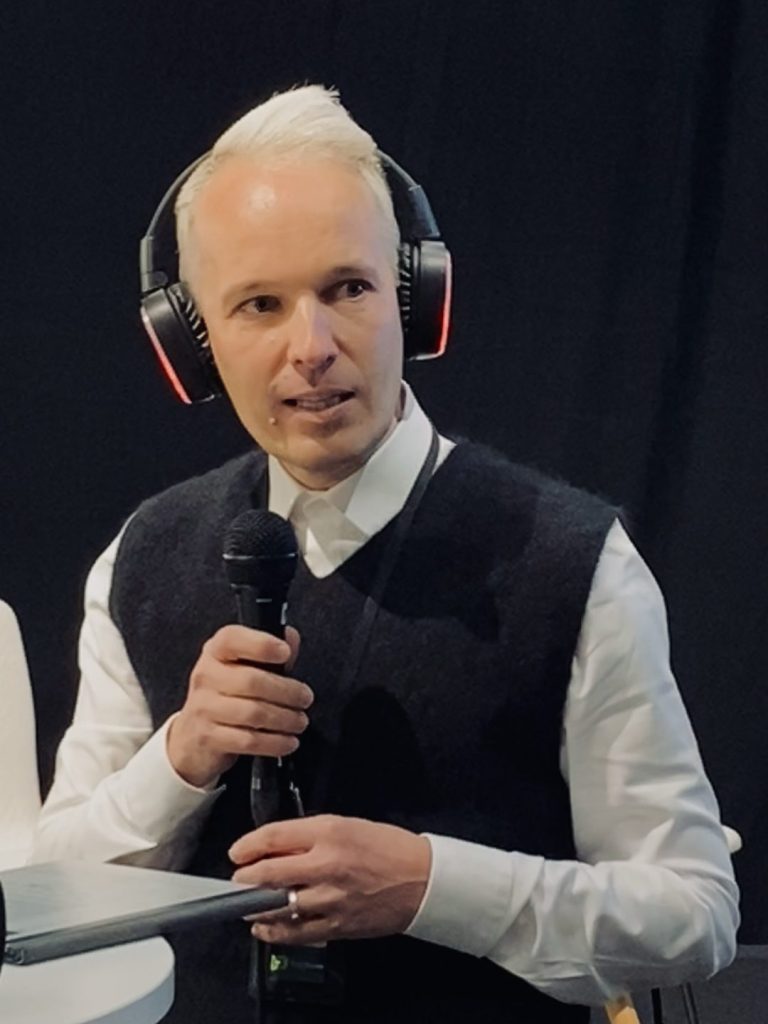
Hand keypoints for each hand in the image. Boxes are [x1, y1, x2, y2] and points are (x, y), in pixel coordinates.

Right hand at [166, 624, 311, 787]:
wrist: (192, 736)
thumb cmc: (225, 696)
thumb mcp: (242, 667)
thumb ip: (268, 652)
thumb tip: (290, 637)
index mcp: (215, 652)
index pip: (232, 639)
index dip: (260, 644)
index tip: (284, 652)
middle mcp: (206, 676)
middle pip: (251, 681)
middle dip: (287, 691)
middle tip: (305, 699)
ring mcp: (203, 708)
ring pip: (253, 713)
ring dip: (285, 719)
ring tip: (299, 721)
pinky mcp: (208, 738)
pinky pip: (248, 740)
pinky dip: (275, 742)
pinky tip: (288, 741)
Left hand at [229, 814, 431, 944]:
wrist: (422, 879)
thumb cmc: (388, 847)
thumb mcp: (347, 825)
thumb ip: (310, 837)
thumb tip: (275, 848)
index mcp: (330, 832)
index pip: (276, 836)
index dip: (249, 844)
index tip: (237, 851)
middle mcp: (327, 865)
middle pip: (269, 873)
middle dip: (245, 878)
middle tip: (237, 878)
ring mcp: (331, 899)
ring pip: (278, 906)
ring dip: (255, 906)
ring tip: (246, 903)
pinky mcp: (338, 925)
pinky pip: (297, 932)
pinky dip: (275, 931)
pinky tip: (264, 927)